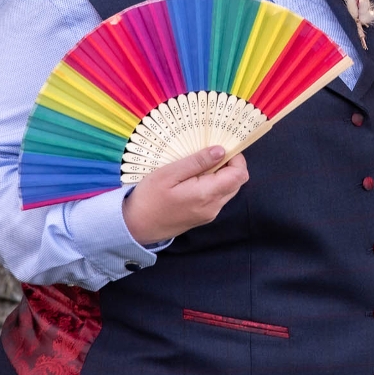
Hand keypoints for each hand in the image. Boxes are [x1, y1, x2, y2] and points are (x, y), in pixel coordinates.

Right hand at [122, 146, 248, 245]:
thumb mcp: (169, 174)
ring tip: (200, 164)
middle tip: (209, 153)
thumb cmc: (148, 198)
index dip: (236, 158)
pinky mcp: (203, 217)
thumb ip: (197, 162)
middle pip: (237, 182)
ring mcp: (209, 214)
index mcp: (207, 195)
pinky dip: (214, 184)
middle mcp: (213, 207)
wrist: (134, 227)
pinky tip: (195, 178)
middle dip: (230, 165)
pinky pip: (217, 197)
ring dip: (221, 175)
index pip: (239, 175)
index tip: (222, 146)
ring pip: (228, 189)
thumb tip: (221, 151)